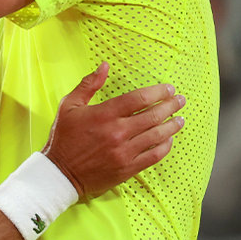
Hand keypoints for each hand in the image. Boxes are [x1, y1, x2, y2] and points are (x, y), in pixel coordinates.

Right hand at [43, 63, 185, 199]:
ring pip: (157, 136)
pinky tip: (169, 140)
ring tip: (181, 119)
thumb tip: (105, 65)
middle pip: (153, 116)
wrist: (60, 174)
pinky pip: (154, 156)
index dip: (157, 92)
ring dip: (172, 126)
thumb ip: (89, 84)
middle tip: (180, 100)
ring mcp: (124, 152)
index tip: (168, 88)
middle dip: (170, 106)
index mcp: (104, 114)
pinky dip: (165, 146)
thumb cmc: (63, 137)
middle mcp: (117, 132)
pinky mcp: (128, 168)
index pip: (139, 99)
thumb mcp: (69, 105)